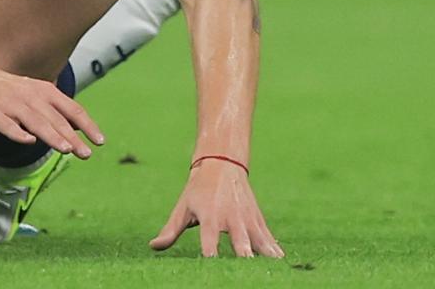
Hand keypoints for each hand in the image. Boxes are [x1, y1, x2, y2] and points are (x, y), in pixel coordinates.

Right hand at [0, 61, 103, 159]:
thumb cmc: (7, 89)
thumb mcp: (35, 95)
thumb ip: (55, 111)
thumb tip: (78, 128)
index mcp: (44, 92)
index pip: (71, 109)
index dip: (86, 125)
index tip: (100, 141)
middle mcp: (30, 97)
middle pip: (55, 119)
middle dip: (72, 137)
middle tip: (86, 154)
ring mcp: (10, 104)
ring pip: (35, 121)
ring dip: (51, 135)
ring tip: (66, 149)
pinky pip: (6, 124)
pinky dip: (17, 133)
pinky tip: (28, 142)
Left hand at [150, 158, 283, 258]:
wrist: (222, 163)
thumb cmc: (198, 190)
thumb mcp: (183, 207)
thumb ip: (170, 230)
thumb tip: (153, 246)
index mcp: (209, 217)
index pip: (209, 241)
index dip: (211, 256)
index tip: (211, 270)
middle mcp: (230, 217)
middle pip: (239, 241)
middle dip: (243, 256)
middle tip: (245, 270)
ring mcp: (247, 218)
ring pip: (258, 239)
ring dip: (264, 254)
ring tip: (270, 270)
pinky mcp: (257, 218)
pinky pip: (268, 236)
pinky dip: (273, 249)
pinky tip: (280, 262)